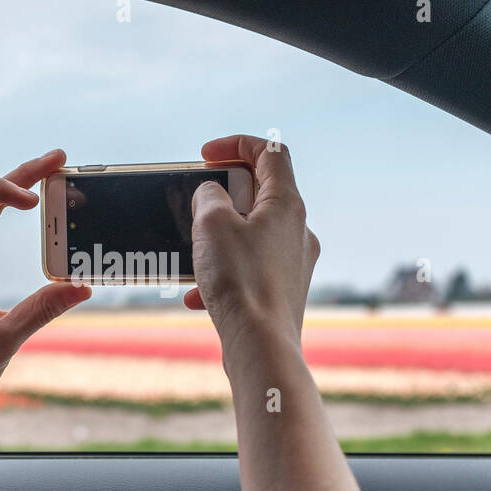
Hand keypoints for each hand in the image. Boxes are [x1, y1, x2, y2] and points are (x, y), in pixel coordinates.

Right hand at [184, 135, 318, 354]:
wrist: (260, 346)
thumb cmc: (240, 282)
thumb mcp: (211, 224)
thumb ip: (209, 197)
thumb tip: (211, 195)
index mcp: (288, 205)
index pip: (271, 153)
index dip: (237, 144)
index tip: (207, 155)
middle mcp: (297, 231)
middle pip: (261, 194)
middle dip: (223, 195)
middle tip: (197, 205)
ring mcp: (293, 263)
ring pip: (251, 235)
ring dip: (218, 238)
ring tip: (193, 254)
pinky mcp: (282, 292)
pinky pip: (248, 270)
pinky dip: (222, 274)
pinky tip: (197, 295)